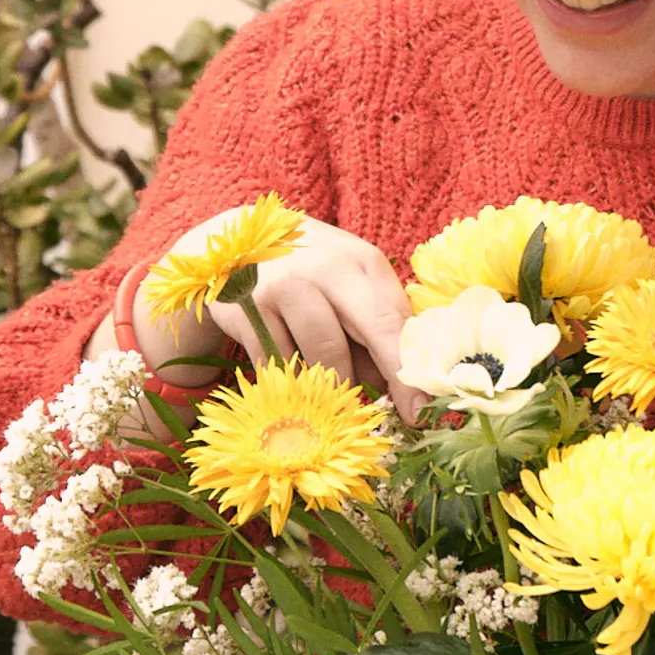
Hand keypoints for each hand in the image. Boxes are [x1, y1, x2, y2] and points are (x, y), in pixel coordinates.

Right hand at [151, 211, 417, 412]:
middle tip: (404, 416)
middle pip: (375, 327)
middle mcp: (329, 267)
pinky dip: (291, 382)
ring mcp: (286, 285)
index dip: (414, 365)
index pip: (399, 318)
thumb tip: (390, 383)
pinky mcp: (248, 307)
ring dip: (334, 385)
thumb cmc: (305, 270)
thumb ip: (371, 325)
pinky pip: (281, 363)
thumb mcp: (345, 283)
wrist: (230, 239)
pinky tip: (291, 382)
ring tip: (331, 395)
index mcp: (362, 261)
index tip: (425, 405)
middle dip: (395, 377)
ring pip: (325, 353)